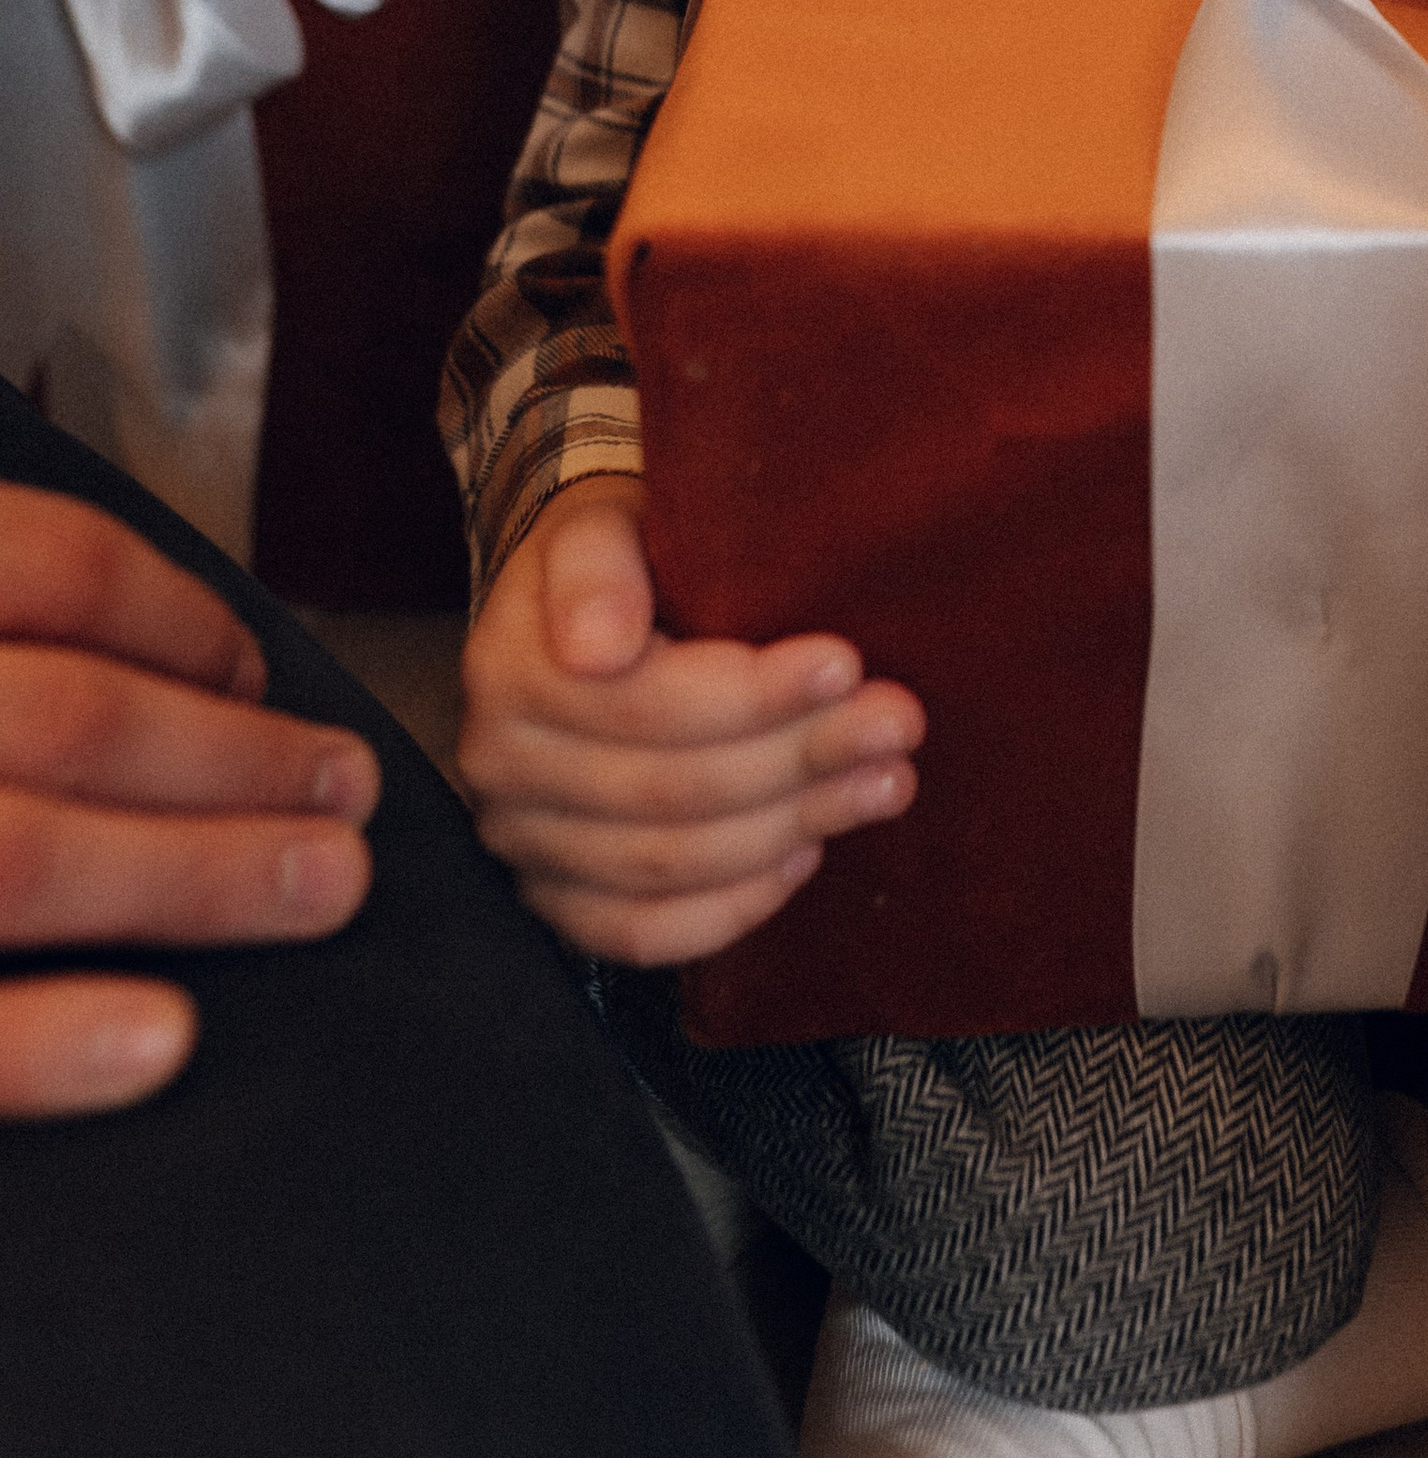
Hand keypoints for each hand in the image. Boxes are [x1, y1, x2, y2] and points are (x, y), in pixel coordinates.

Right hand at [0, 484, 379, 1117]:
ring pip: (22, 852)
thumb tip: (192, 677)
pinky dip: (52, 1039)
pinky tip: (167, 1040)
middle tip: (349, 794)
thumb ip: (20, 646)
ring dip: (194, 871)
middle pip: (69, 714)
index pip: (50, 570)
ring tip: (324, 887)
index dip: (177, 620)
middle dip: (233, 755)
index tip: (259, 670)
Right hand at [457, 478, 925, 965]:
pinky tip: (807, 854)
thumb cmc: (619, 559)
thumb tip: (595, 648)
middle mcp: (499, 769)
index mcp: (506, 671)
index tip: (847, 663)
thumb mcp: (605, 524)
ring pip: (670, 866)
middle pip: (671, 791)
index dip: (754, 696)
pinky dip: (734, 906)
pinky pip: (645, 933)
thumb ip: (597, 567)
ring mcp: (523, 844)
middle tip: (898, 728)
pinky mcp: (558, 901)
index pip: (646, 706)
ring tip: (886, 782)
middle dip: (800, 760)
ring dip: (793, 826)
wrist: (583, 610)